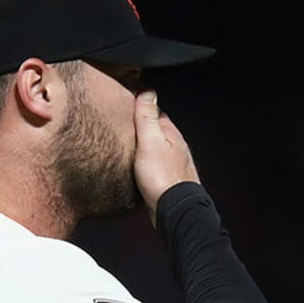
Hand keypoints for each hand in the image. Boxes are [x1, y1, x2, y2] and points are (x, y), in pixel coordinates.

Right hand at [133, 89, 199, 220]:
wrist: (174, 210)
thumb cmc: (162, 178)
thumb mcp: (150, 141)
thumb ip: (147, 117)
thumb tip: (147, 92)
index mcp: (172, 134)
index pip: (157, 113)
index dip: (143, 109)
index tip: (129, 107)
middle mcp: (176, 148)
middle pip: (158, 132)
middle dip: (145, 130)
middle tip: (127, 129)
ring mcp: (174, 165)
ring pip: (159, 150)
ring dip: (147, 148)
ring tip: (130, 148)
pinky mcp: (169, 181)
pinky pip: (157, 167)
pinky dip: (149, 164)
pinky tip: (140, 169)